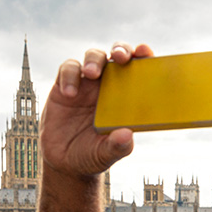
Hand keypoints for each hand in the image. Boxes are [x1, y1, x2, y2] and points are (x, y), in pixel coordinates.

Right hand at [40, 42, 152, 177]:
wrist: (65, 162)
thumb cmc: (93, 155)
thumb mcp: (106, 154)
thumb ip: (118, 146)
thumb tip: (127, 136)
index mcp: (127, 99)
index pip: (139, 73)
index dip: (144, 59)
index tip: (147, 53)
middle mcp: (109, 87)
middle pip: (117, 56)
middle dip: (121, 50)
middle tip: (121, 56)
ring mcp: (87, 85)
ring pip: (93, 56)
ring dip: (94, 60)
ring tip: (91, 74)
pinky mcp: (64, 86)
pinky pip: (68, 70)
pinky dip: (69, 76)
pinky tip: (70, 93)